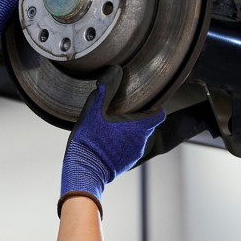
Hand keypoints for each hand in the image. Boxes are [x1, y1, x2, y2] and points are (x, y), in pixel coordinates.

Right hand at [58, 66, 165, 216]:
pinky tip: (106, 137)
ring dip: (128, 129)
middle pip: (147, 123)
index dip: (154, 105)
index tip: (142, 99)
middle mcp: (141, 141)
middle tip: (119, 107)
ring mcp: (134, 154)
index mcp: (139, 127)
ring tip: (110, 122)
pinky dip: (121, 140)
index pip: (159, 113)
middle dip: (136, 115)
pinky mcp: (126, 163)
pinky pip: (128, 147)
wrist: (82, 171)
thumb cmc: (89, 141)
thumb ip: (106, 89)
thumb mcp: (93, 111)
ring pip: (137, 135)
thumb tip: (115, 69)